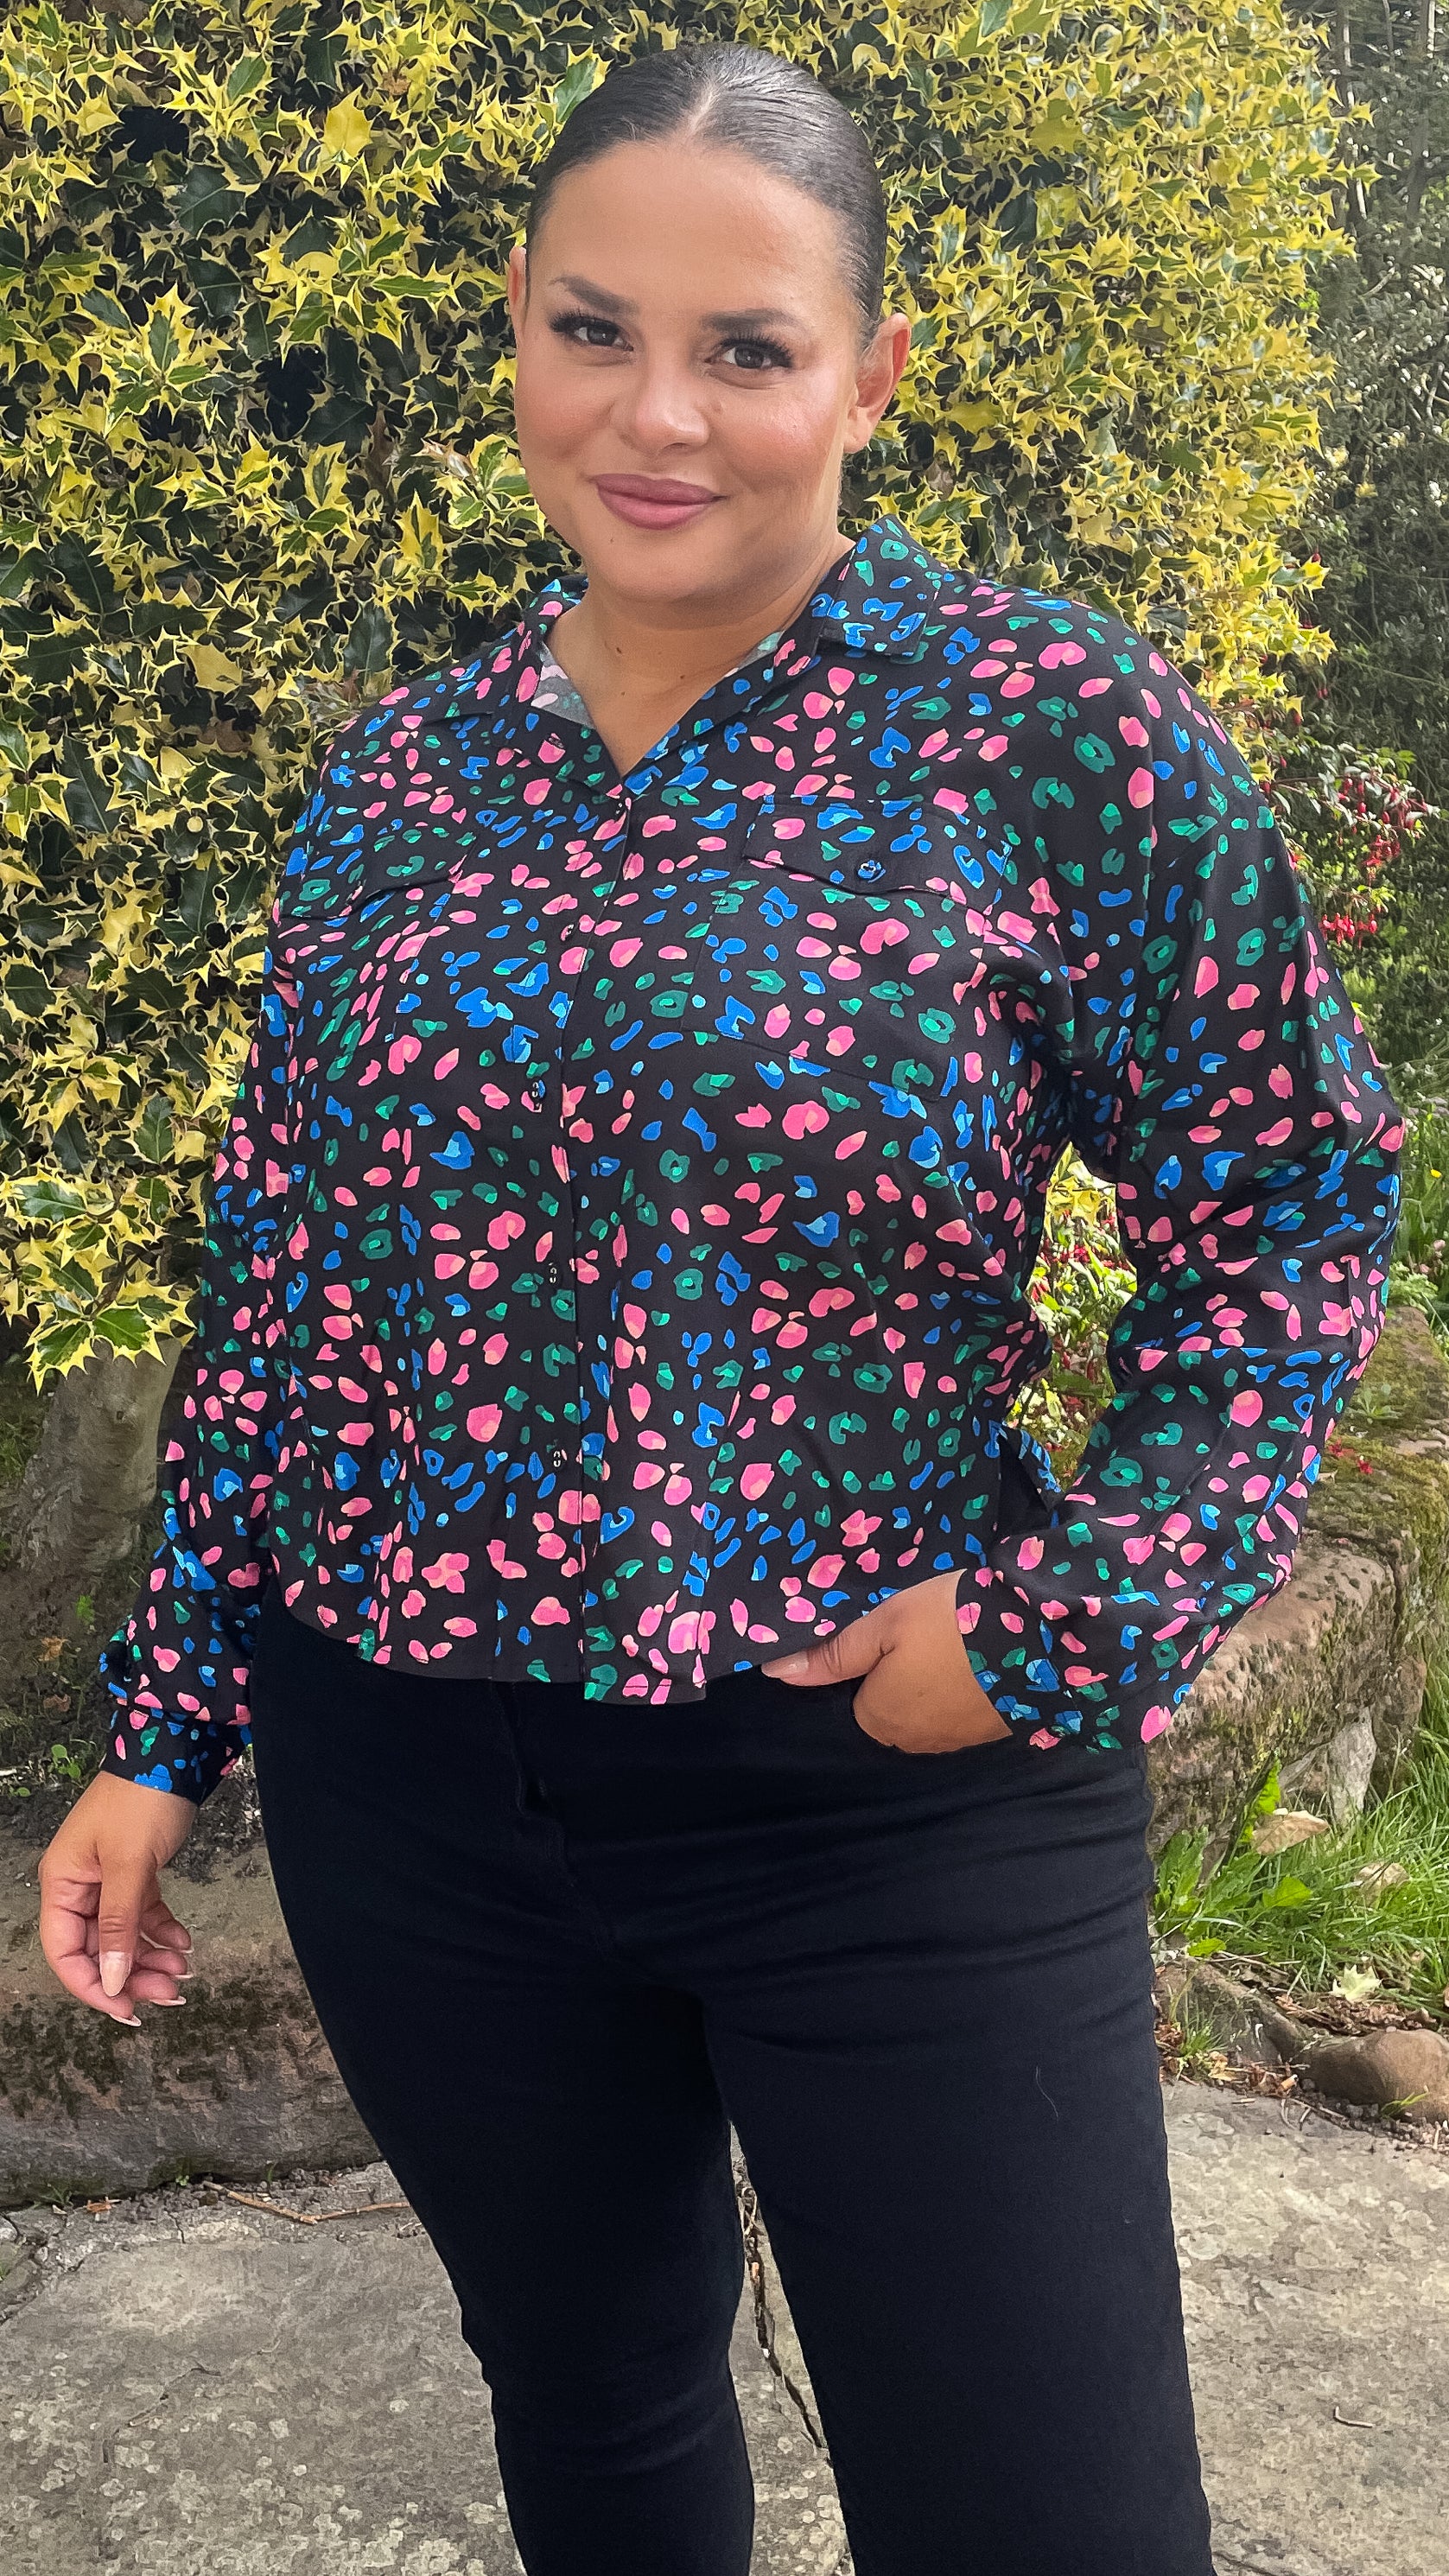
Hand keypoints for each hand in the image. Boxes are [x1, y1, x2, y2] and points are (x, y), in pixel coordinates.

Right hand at [38, 1771, 197, 2025]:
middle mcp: (79, 1885)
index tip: (126, 2009)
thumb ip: (119, 1924)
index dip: (92, 1985)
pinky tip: (183, 1942)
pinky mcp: (136, 1871)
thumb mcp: (130, 1864)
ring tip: (181, 1971)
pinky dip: (162, 1931)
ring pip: (122, 1935)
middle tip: (168, 1992)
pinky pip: (143, 1914)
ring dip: (149, 1957)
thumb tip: (110, 1980)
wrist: (173, 1752)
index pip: (65, 1952)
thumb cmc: (142, 1800)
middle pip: (96, 1948)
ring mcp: (107, 1878)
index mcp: (62, 1882)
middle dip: (130, 1974)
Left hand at [764, 1570, 1013, 1752]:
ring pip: (928, 1710)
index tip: (887, 1633)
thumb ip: (832, 1653)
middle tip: (922, 1632)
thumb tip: (775, 1672)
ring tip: (951, 1641)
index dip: (868, 1662)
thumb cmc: (948, 1624)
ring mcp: (957, 1741)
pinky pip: (961, 1711)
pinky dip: (965, 1688)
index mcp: (879, 1720)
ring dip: (935, 1683)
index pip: (855, 1697)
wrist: (1040, 1636)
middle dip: (901, 1676)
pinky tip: (977, 1659)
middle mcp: (914, 1742)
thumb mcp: (882, 1623)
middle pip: (890, 1707)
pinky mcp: (993, 1731)